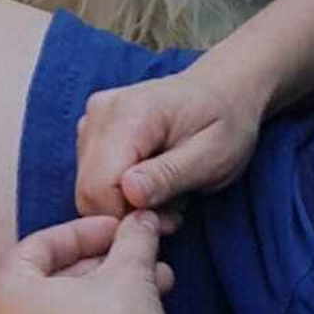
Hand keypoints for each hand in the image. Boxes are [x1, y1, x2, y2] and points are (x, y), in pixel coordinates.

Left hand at [0, 212, 173, 313]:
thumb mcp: (128, 271)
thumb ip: (132, 239)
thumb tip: (143, 219)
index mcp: (2, 297)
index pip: (39, 247)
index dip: (84, 230)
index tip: (118, 228)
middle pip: (52, 284)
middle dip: (102, 267)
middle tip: (136, 256)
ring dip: (108, 297)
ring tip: (154, 284)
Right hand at [74, 63, 265, 215]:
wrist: (223, 92)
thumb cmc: (225, 124)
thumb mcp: (212, 157)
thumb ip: (169, 175)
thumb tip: (129, 192)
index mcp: (131, 113)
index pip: (100, 187)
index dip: (128, 216)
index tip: (168, 220)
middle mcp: (102, 111)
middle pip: (88, 191)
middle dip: (127, 214)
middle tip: (171, 212)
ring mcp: (92, 118)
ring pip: (88, 189)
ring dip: (125, 205)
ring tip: (166, 193)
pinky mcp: (91, 129)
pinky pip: (91, 178)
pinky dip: (118, 192)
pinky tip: (151, 183)